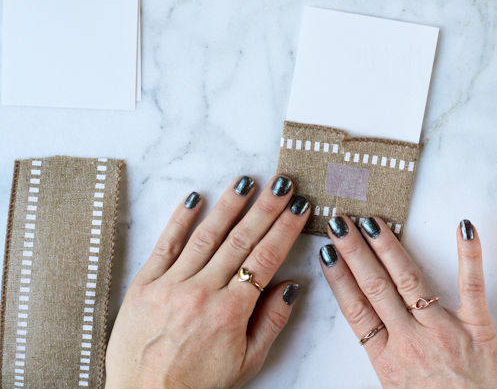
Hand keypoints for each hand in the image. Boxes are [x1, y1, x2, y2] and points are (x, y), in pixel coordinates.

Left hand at [105, 175, 309, 388]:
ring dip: (229, 205)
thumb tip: (292, 285)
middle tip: (282, 183)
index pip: (266, 258)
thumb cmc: (199, 384)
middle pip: (241, 239)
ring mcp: (170, 285)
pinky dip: (180, 219)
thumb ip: (272, 321)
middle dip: (266, 207)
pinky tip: (195, 197)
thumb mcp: (247, 363)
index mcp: (231, 311)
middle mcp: (201, 291)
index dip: (286, 229)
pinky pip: (165, 244)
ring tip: (247, 181)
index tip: (300, 208)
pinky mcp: (144, 284)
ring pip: (206, 236)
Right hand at [320, 217, 496, 388]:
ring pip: (409, 280)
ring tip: (372, 222)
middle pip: (375, 287)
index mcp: (388, 361)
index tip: (327, 253)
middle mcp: (411, 341)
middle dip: (354, 252)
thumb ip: (382, 363)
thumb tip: (365, 333)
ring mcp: (444, 331)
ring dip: (388, 247)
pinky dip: (468, 255)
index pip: (355, 310)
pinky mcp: (478, 327)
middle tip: (340, 223)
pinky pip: (472, 285)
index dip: (339, 278)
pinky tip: (463, 227)